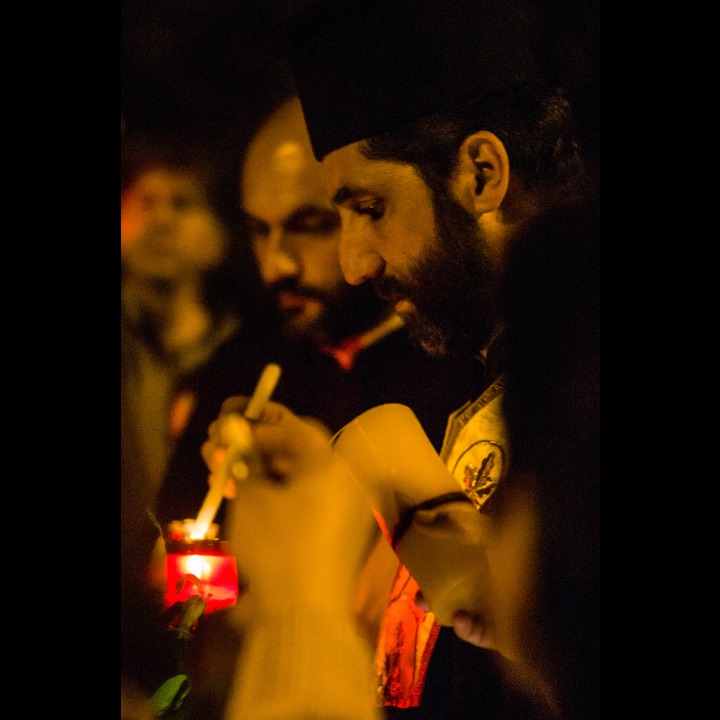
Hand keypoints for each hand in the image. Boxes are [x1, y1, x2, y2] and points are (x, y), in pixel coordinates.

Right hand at [204, 399, 379, 617]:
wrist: (304, 615)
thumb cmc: (278, 545)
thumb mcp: (252, 498)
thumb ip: (244, 461)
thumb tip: (237, 438)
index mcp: (333, 465)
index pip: (297, 430)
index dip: (259, 427)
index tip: (228, 434)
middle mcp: (348, 483)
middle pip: (298, 455)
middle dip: (254, 452)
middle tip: (217, 454)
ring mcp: (347, 513)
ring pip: (299, 482)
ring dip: (260, 476)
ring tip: (221, 480)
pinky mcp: (340, 539)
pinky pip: (307, 506)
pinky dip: (278, 500)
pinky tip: (246, 505)